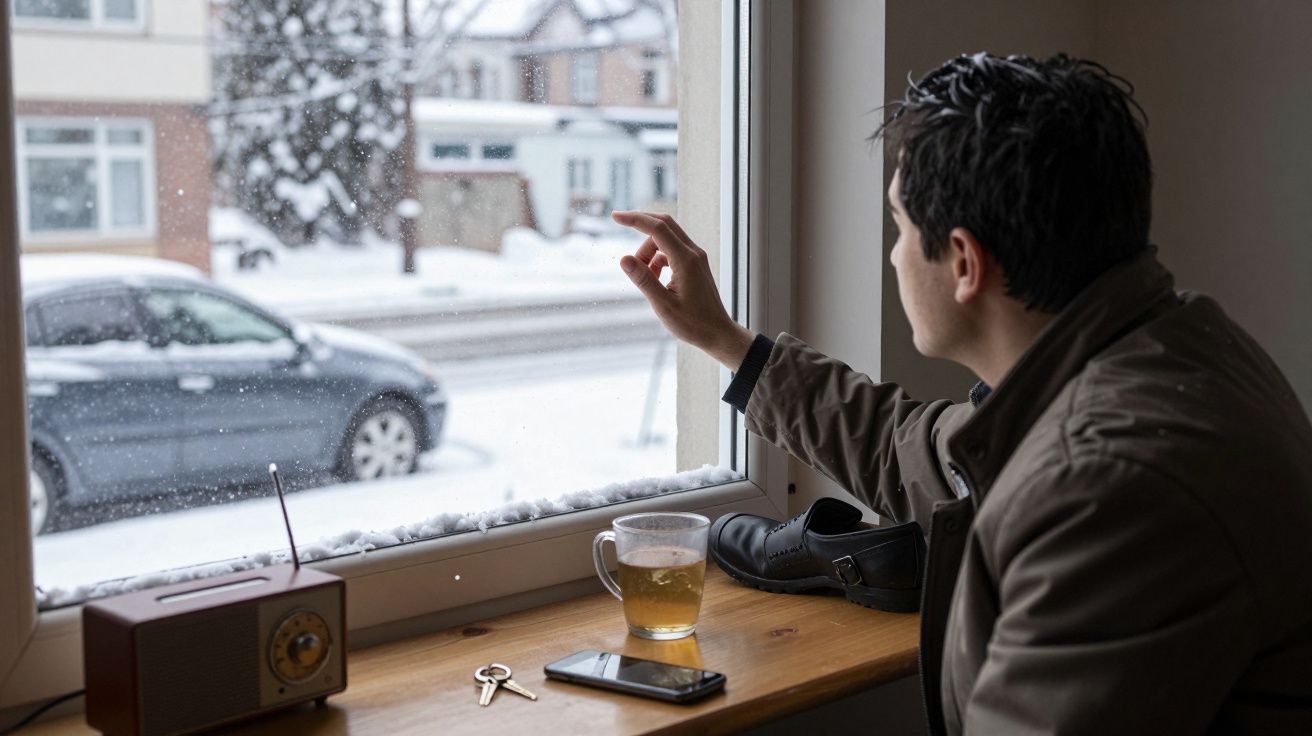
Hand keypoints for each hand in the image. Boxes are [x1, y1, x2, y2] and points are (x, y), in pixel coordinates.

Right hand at [612, 211, 754, 369]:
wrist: (718, 334)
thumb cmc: (693, 324)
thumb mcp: (663, 305)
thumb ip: (644, 280)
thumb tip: (623, 259)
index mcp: (686, 261)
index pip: (658, 229)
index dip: (635, 220)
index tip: (615, 216)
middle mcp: (693, 253)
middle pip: (664, 224)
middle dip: (641, 227)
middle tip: (621, 232)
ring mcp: (696, 257)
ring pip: (666, 238)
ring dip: (649, 250)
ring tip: (645, 277)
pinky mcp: (694, 264)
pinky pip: (671, 251)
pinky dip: (657, 259)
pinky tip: (655, 279)